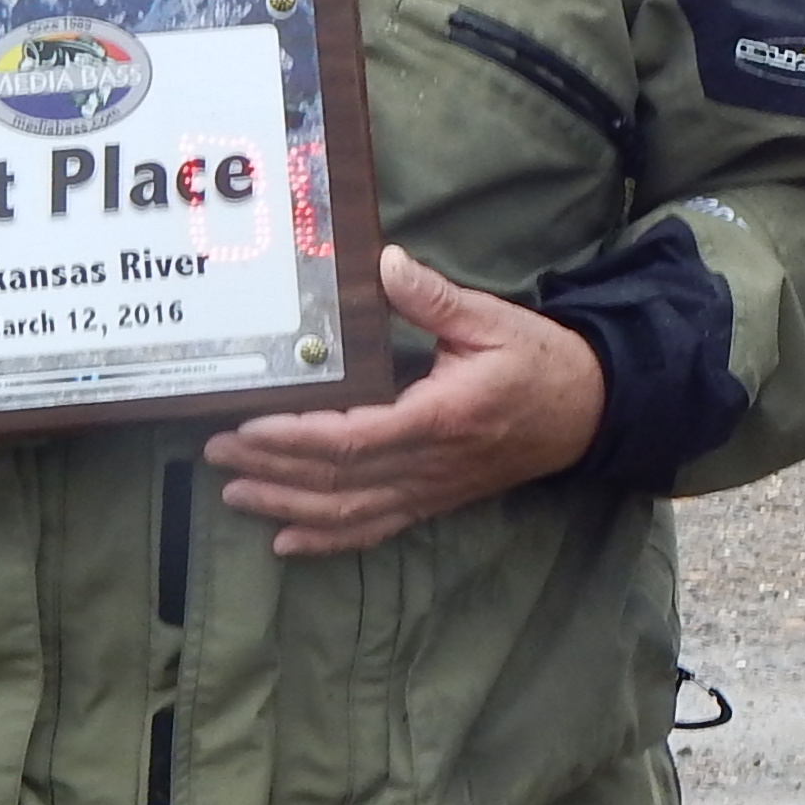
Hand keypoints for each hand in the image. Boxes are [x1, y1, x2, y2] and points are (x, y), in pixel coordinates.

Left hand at [204, 245, 605, 556]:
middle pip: (337, 481)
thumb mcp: (491, 320)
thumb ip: (433, 297)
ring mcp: (431, 491)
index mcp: (441, 418)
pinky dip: (327, 540)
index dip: (295, 439)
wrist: (588, 413)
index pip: (354, 439)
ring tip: (234, 492)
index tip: (247, 426)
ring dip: (287, 505)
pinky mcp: (434, 502)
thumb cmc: (539, 362)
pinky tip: (286, 541)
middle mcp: (431, 465)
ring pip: (349, 512)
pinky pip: (375, 530)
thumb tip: (384, 263)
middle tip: (216, 452)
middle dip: (271, 468)